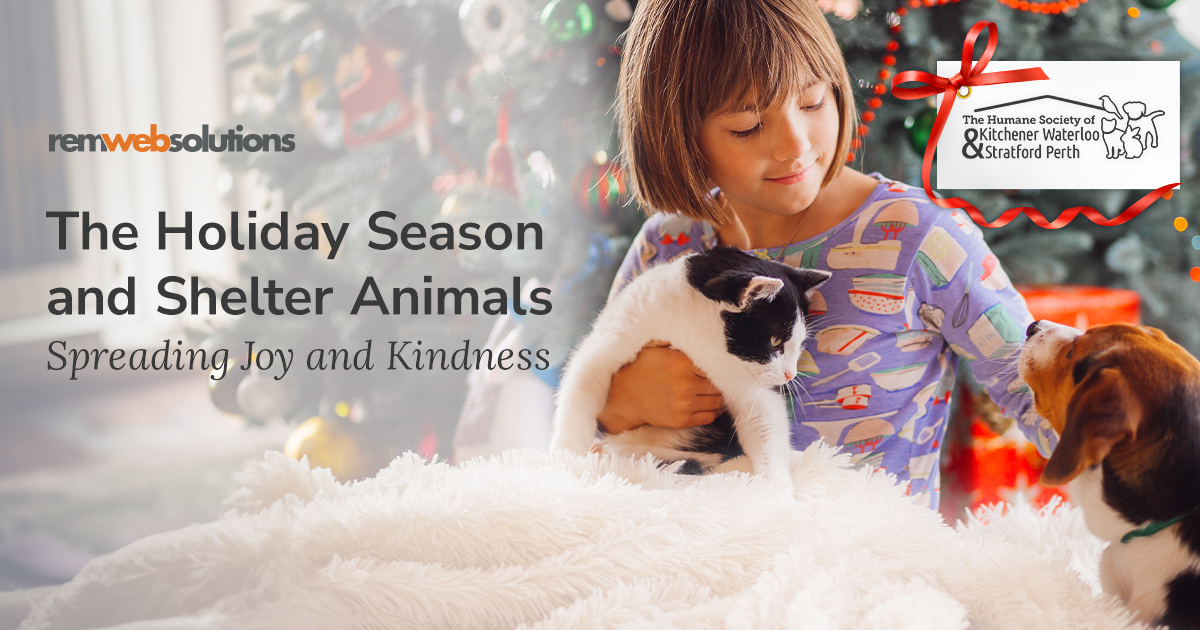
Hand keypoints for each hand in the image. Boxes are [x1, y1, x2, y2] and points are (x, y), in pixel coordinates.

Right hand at [596, 341, 723, 433]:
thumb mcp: (653, 347)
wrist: (623, 397)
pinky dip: (713, 412)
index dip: (716, 368)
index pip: (714, 366)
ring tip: (712, 394)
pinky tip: (708, 406)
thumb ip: (672, 339)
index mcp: (682, 363)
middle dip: (718, 384)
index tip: (716, 369)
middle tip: (714, 382)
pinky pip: (709, 417)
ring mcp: (684, 404)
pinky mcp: (682, 420)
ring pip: (717, 402)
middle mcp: (686, 384)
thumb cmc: (639, 369)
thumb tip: (689, 327)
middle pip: (718, 385)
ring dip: (717, 398)